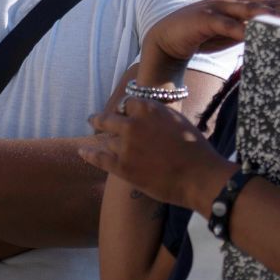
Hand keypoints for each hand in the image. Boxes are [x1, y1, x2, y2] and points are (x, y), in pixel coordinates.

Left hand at [82, 98, 236, 211]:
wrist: (197, 176)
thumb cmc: (195, 149)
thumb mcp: (178, 121)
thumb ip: (158, 117)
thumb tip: (148, 118)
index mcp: (149, 109)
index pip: (128, 104)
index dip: (125, 110)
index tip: (124, 114)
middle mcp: (133, 124)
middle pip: (109, 118)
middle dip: (101, 119)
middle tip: (94, 119)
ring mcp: (125, 146)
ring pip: (107, 140)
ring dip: (104, 141)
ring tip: (93, 141)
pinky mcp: (121, 167)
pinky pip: (99, 158)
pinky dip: (89, 154)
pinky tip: (82, 152)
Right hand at [139, 0, 279, 83]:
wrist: (169, 38)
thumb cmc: (207, 35)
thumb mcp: (237, 32)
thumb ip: (257, 30)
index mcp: (244, 1)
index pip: (276, 2)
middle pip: (269, 3)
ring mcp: (219, 7)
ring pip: (251, 10)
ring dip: (273, 16)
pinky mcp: (205, 19)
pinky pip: (227, 25)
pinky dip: (242, 29)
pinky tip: (255, 36)